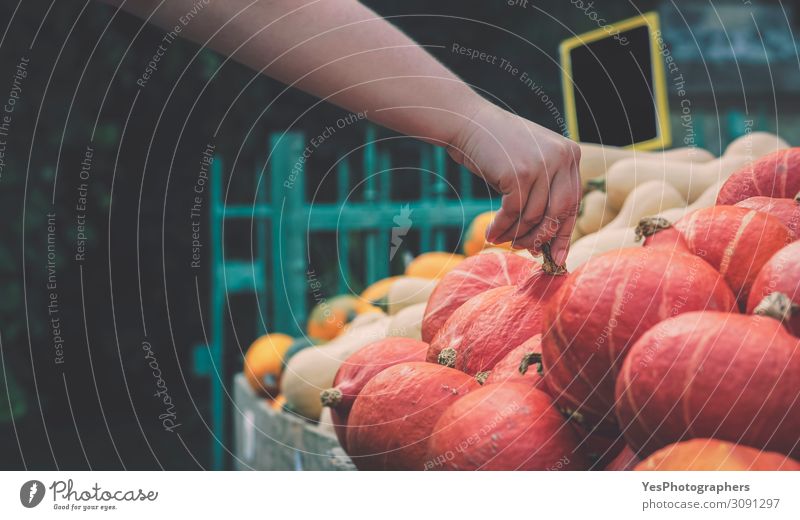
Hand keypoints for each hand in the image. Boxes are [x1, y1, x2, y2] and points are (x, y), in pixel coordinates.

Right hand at [447, 103, 580, 264]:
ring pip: (534, 216)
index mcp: (569, 155)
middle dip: (541, 237)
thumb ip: (543, 190)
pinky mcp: (520, 174)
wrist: (468, 123)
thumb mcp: (530, 163)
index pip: (573, 203)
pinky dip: (501, 228)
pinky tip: (490, 234)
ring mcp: (542, 165)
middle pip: (558, 213)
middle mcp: (562, 158)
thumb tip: (547, 239)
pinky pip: (513, 213)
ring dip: (516, 234)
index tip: (558, 257)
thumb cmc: (496, 148)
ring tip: (501, 241)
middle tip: (526, 250)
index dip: (564, 233)